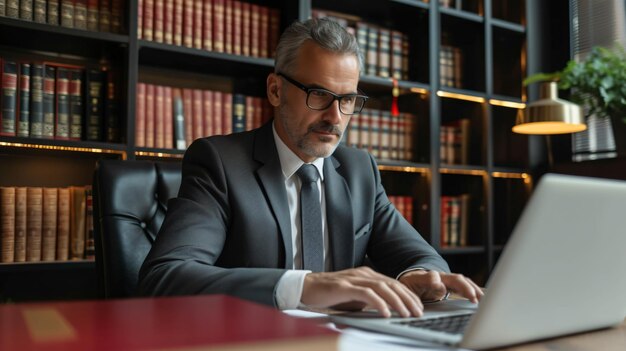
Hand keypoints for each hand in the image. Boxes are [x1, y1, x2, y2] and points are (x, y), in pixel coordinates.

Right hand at [301, 266, 423, 317]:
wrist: (306, 287)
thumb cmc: (330, 294)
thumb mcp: (354, 297)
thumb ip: (369, 300)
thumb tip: (386, 310)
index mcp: (367, 275)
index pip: (393, 284)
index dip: (408, 295)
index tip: (419, 307)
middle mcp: (363, 274)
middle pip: (391, 284)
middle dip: (408, 299)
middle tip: (418, 312)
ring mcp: (354, 278)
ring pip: (382, 287)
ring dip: (397, 301)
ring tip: (406, 314)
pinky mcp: (344, 286)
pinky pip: (366, 293)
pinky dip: (378, 303)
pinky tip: (386, 313)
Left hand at [399, 270, 483, 302]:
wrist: (413, 280)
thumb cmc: (410, 284)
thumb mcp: (408, 285)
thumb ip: (418, 285)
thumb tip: (435, 285)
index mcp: (425, 277)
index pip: (432, 276)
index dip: (435, 281)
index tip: (438, 285)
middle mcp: (440, 277)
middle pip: (454, 278)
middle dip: (464, 287)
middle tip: (472, 297)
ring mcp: (447, 280)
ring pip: (462, 282)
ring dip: (472, 289)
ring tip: (482, 299)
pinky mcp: (452, 286)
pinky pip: (465, 286)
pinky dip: (474, 291)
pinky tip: (482, 298)